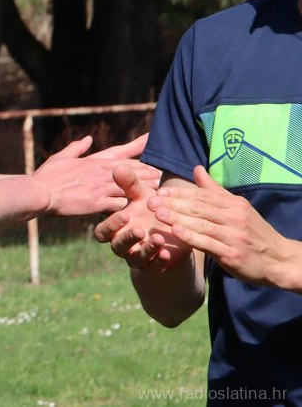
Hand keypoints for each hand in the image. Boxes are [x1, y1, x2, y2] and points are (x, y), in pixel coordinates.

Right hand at [36, 135, 160, 216]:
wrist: (40, 193)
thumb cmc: (48, 176)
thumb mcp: (61, 157)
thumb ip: (77, 148)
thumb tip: (88, 138)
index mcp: (94, 161)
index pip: (122, 153)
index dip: (139, 149)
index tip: (153, 145)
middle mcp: (101, 172)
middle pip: (132, 171)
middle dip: (149, 172)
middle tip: (166, 174)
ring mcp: (101, 188)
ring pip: (131, 188)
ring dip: (145, 190)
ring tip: (161, 194)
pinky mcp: (98, 203)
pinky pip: (119, 205)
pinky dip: (130, 208)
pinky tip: (141, 212)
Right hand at [94, 165, 190, 270]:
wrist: (174, 228)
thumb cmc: (152, 208)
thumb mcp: (142, 195)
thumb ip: (130, 184)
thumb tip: (118, 167)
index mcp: (115, 229)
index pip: (103, 232)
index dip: (111, 225)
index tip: (124, 214)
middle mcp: (123, 245)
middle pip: (117, 246)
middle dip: (127, 238)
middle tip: (139, 228)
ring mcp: (138, 257)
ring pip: (135, 258)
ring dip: (146, 249)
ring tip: (158, 238)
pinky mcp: (154, 266)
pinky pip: (153, 268)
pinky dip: (159, 262)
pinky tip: (167, 253)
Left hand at [148, 165, 300, 287]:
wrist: (278, 259)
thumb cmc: (253, 232)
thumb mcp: (237, 207)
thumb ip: (214, 190)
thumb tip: (196, 168)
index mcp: (234, 204)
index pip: (202, 195)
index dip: (179, 193)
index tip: (159, 191)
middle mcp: (234, 217)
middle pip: (198, 207)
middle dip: (172, 203)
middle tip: (150, 201)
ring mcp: (233, 236)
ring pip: (201, 224)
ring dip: (177, 218)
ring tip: (157, 213)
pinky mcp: (232, 254)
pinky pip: (208, 243)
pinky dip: (191, 237)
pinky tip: (176, 232)